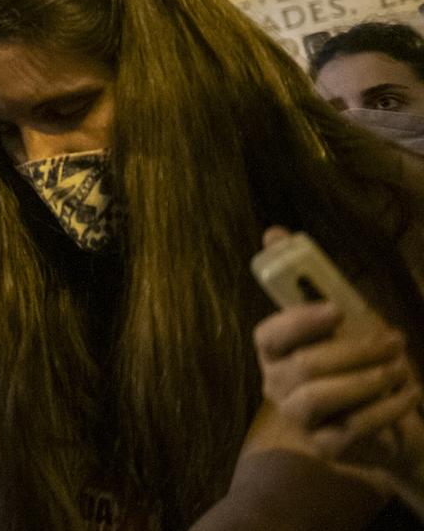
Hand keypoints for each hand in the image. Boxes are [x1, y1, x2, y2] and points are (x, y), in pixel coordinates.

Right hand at [253, 228, 423, 475]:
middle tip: (394, 340)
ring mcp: (298, 417)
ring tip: (401, 367)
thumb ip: (309, 280)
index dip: (299, 321)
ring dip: (368, 379)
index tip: (338, 310)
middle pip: (306, 365)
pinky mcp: (324, 446)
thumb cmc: (358, 360)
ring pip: (319, 396)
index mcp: (276, 351)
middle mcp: (277, 384)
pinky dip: (386, 409)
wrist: (389, 417)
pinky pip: (350, 427)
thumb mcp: (342, 318)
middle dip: (356, 349)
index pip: (269, 335)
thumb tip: (274, 232)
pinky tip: (409, 393)